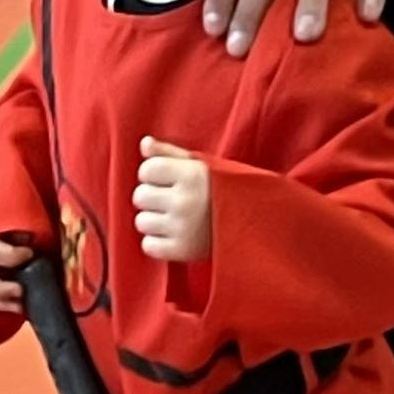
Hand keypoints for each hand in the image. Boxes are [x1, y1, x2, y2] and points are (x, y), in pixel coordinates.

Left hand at [133, 140, 213, 263]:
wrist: (253, 222)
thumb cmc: (222, 189)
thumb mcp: (202, 165)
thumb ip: (170, 153)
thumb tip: (144, 142)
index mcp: (192, 175)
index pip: (146, 170)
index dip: (154, 173)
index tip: (170, 179)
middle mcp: (185, 201)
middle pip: (140, 196)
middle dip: (152, 196)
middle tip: (172, 200)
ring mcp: (183, 228)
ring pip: (141, 222)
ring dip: (154, 220)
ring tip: (174, 218)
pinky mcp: (183, 251)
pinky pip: (148, 246)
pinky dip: (157, 242)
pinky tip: (173, 235)